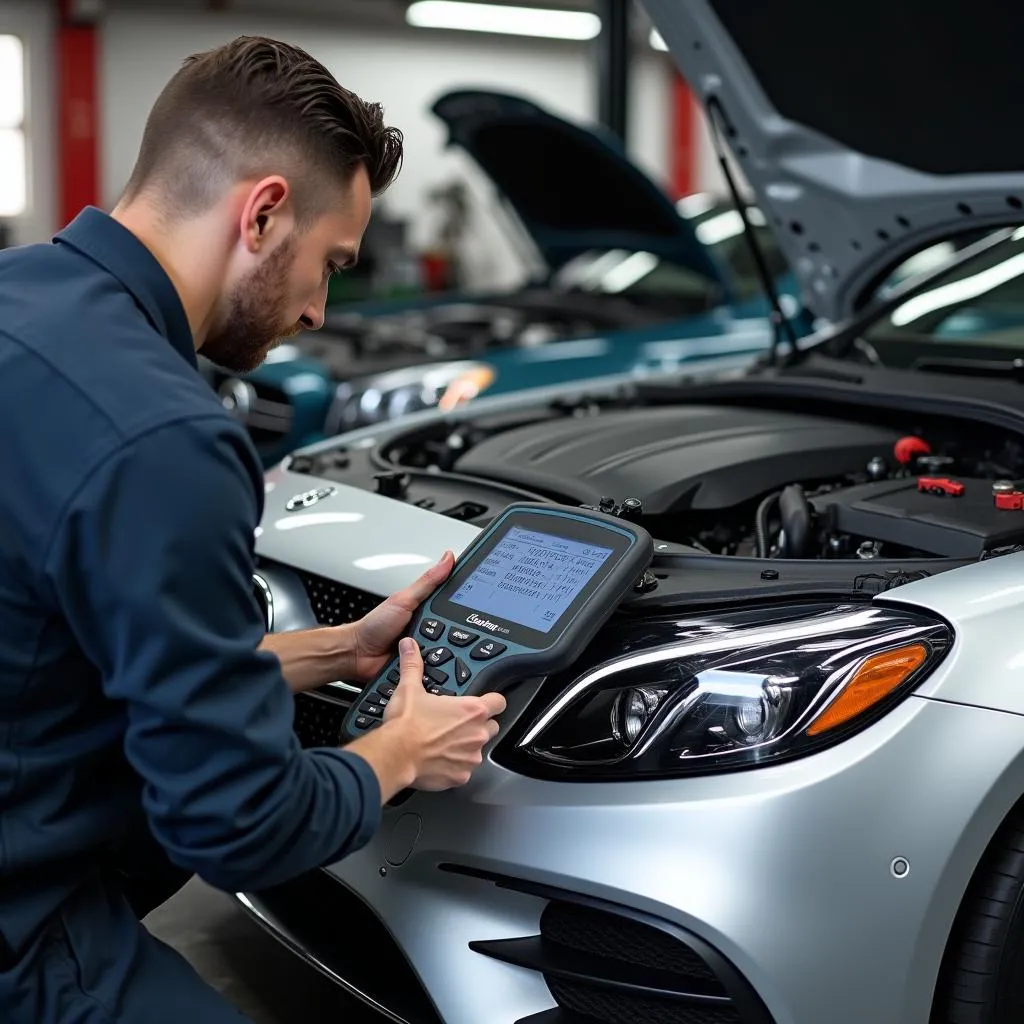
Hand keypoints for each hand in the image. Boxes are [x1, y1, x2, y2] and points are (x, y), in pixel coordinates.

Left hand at [348, 551, 454, 682]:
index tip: (480, 602)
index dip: (467, 601)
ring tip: (432, 649)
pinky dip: (438, 667)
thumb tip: (448, 558)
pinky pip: (439, 667)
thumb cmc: (375, 626)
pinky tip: (434, 664)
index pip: (454, 602)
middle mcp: (430, 627)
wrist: (358, 655)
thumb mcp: (404, 599)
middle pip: (457, 630)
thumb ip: (427, 581)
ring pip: (450, 651)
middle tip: (439, 633)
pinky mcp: (424, 665)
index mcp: (428, 606)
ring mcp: (427, 647)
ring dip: (445, 652)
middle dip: (454, 634)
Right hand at [384, 637, 506, 790]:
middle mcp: (477, 733)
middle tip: (458, 724)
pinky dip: (455, 766)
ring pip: (478, 750)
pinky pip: (464, 771)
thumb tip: (409, 647)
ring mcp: (471, 757)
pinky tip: (439, 760)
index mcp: (471, 710)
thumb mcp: (410, 688)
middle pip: (492, 726)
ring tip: (444, 743)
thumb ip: (413, 665)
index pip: (499, 702)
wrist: (395, 755)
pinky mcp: (461, 777)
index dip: (493, 701)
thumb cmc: (406, 724)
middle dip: (479, 725)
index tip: (487, 702)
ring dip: (466, 746)